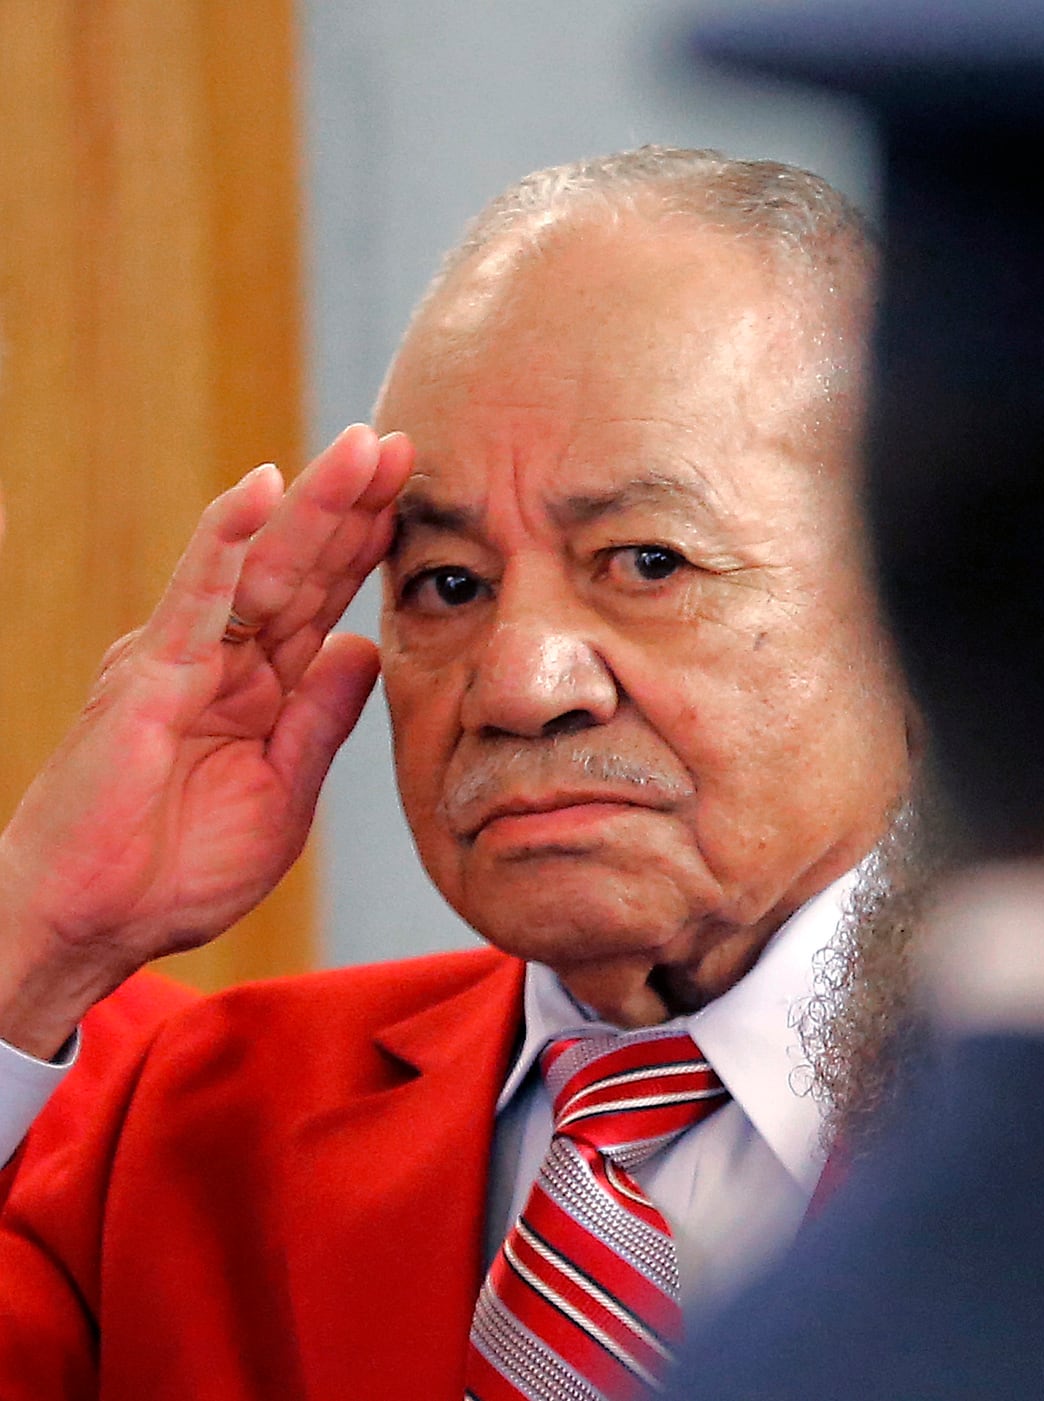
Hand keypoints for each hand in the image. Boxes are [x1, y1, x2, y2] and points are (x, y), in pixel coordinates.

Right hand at [0, 424, 413, 1056]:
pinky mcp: (146, 673)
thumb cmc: (172, 872)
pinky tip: (261, 487)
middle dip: (353, 504)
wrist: (90, 924)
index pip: (324, 598)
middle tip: (404, 442)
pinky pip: (196, 593)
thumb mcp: (283, 791)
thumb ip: (322, 717)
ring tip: (364, 448)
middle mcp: (222, 657)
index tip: (420, 495)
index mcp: (260, 687)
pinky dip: (227, 536)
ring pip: (260, 563)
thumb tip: (367, 647)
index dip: (368, 546)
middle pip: (300, 565)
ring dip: (312, 502)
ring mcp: (182, 657)